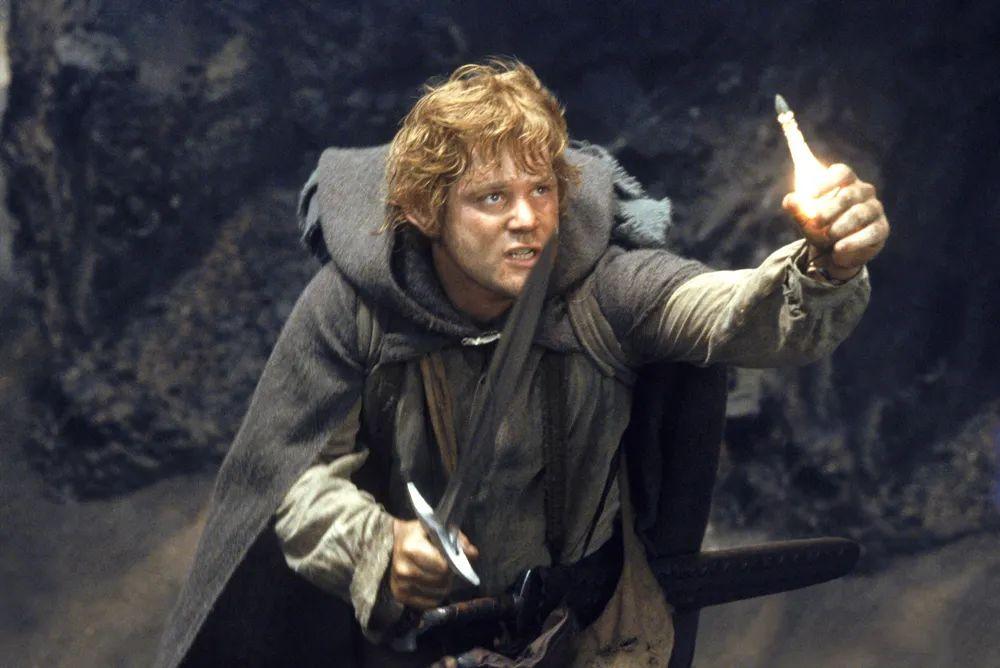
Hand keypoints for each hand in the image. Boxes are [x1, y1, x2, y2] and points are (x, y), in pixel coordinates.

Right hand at [389, 518, 478, 609]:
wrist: (389, 544)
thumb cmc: (417, 535)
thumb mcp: (437, 529)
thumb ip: (457, 540)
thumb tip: (472, 553)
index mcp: (411, 548)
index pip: (443, 566)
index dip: (453, 563)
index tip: (453, 558)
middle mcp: (404, 569)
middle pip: (442, 581)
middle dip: (449, 574)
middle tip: (446, 566)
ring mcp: (401, 584)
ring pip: (438, 593)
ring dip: (444, 585)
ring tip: (438, 573)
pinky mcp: (400, 596)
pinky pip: (430, 602)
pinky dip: (435, 594)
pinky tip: (431, 583)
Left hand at [783, 163, 889, 280]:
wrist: (833, 251)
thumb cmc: (820, 225)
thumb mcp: (805, 217)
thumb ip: (797, 207)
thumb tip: (790, 200)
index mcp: (846, 182)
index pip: (842, 173)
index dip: (826, 182)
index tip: (809, 195)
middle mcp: (864, 192)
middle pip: (849, 194)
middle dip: (830, 208)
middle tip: (815, 220)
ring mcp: (875, 209)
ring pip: (860, 213)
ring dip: (841, 225)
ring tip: (827, 236)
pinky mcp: (881, 229)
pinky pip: (871, 233)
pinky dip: (854, 241)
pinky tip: (839, 248)